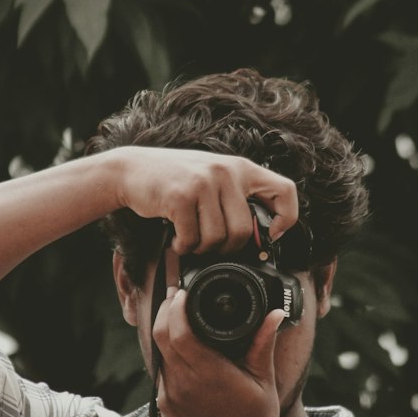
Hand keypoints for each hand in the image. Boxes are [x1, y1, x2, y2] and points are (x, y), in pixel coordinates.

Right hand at [112, 147, 298, 254]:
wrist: (131, 169)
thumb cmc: (175, 180)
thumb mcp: (213, 178)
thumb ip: (237, 197)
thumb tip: (264, 235)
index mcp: (241, 167)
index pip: (285, 191)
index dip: (286, 218)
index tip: (270, 234)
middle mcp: (226, 171)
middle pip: (245, 229)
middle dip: (228, 248)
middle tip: (211, 245)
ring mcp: (203, 183)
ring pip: (218, 238)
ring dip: (202, 249)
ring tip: (191, 240)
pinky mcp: (181, 197)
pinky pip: (192, 239)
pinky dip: (184, 247)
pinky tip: (177, 239)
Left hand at [152, 284, 285, 416]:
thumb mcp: (263, 379)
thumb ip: (263, 343)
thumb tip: (274, 314)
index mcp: (208, 373)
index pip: (178, 331)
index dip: (175, 307)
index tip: (181, 293)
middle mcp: (184, 384)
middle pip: (161, 336)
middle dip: (165, 312)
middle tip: (175, 297)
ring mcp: (171, 396)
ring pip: (159, 353)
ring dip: (164, 333)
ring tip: (178, 318)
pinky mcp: (166, 405)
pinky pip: (161, 372)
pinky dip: (167, 356)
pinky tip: (180, 349)